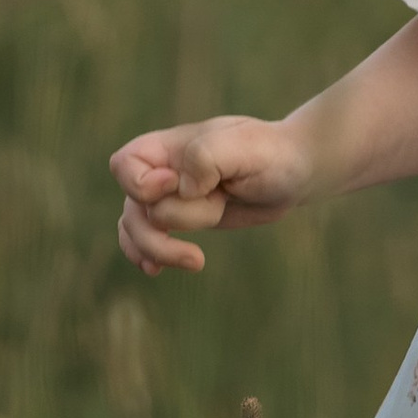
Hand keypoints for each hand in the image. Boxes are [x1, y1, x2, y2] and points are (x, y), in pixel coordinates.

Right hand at [111, 117, 312, 277]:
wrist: (293, 172)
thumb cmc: (269, 153)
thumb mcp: (243, 148)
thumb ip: (206, 158)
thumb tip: (181, 189)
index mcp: (168, 148)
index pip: (124, 165)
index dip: (142, 184)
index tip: (178, 184)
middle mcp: (162, 173)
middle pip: (133, 208)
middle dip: (171, 222)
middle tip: (217, 213)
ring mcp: (171, 199)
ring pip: (138, 230)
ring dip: (162, 249)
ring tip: (196, 261)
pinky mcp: (184, 220)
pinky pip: (147, 241)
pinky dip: (148, 256)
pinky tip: (155, 269)